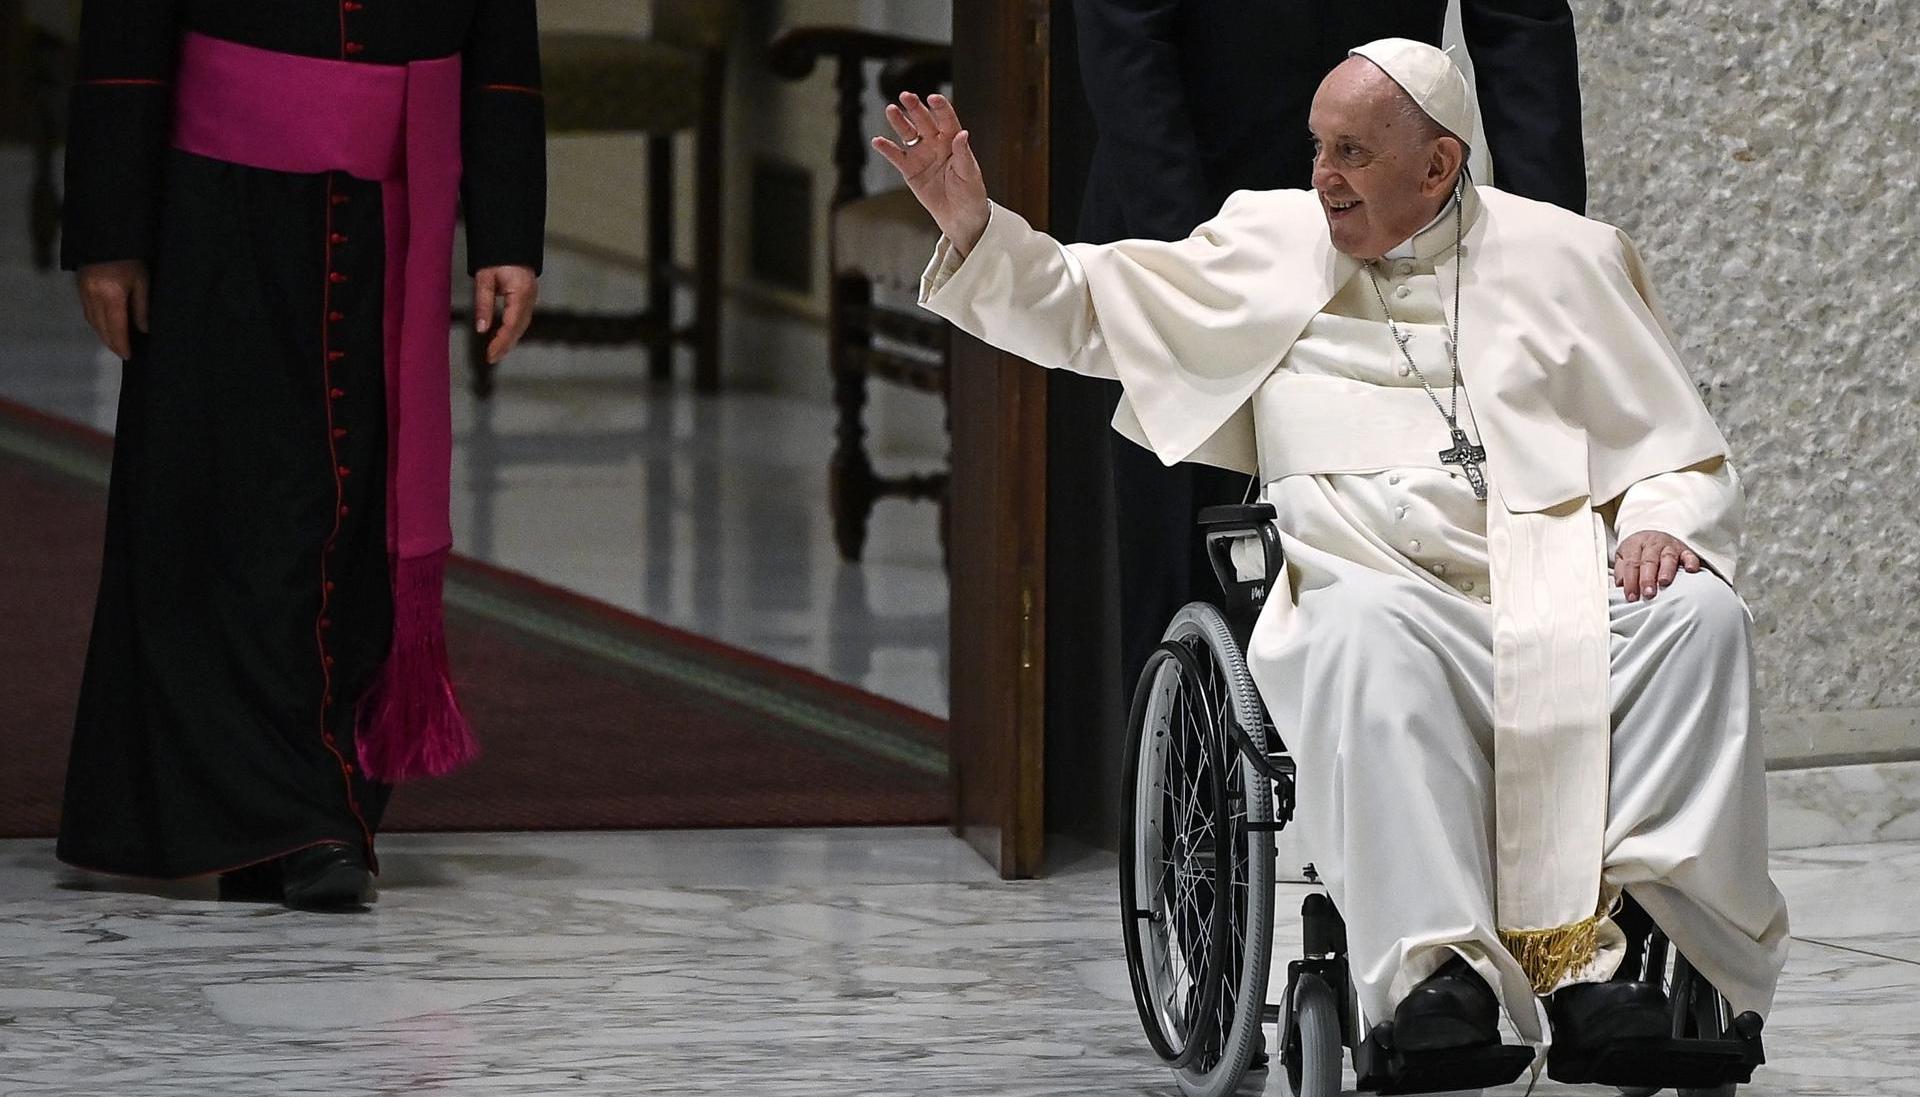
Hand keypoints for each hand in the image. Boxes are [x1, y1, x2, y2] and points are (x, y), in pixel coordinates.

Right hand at [76, 260, 149, 359]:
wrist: (106, 236)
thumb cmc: (130, 259)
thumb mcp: (142, 281)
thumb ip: (142, 307)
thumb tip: (143, 330)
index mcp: (111, 297)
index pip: (116, 328)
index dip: (121, 344)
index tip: (128, 356)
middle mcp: (93, 297)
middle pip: (101, 327)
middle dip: (111, 342)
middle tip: (121, 353)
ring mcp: (83, 292)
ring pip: (92, 320)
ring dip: (102, 334)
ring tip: (113, 343)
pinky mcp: (79, 286)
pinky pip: (86, 310)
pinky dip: (95, 322)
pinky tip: (102, 326)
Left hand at [474, 264, 538, 364]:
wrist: (510, 243)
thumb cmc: (496, 257)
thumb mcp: (484, 279)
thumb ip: (483, 304)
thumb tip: (481, 329)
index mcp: (520, 293)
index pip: (511, 324)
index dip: (501, 341)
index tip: (489, 354)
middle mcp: (530, 299)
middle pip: (519, 328)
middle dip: (506, 345)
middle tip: (491, 358)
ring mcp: (532, 299)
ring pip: (522, 326)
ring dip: (510, 340)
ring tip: (496, 353)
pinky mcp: (529, 299)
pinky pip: (522, 320)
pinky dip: (513, 331)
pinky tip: (504, 338)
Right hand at [871, 92, 989, 256]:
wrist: (960, 217)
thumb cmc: (970, 194)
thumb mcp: (970, 174)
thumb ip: (963, 154)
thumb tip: (962, 134)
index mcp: (953, 141)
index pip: (947, 119)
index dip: (940, 108)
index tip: (933, 98)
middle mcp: (936, 143)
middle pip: (924, 121)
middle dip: (915, 108)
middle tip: (906, 96)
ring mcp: (921, 155)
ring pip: (908, 134)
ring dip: (899, 122)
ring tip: (890, 109)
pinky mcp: (910, 170)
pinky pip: (896, 156)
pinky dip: (887, 149)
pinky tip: (877, 140)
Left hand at [1613, 530, 1701, 601]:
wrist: (1653, 536)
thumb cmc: (1637, 552)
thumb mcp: (1624, 556)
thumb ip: (1621, 570)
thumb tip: (1620, 586)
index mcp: (1635, 545)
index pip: (1631, 563)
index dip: (1631, 581)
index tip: (1632, 597)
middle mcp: (1653, 544)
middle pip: (1649, 561)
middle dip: (1647, 578)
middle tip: (1648, 593)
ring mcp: (1670, 546)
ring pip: (1668, 557)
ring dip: (1666, 571)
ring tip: (1664, 583)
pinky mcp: (1685, 550)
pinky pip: (1689, 555)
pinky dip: (1691, 562)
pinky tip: (1691, 570)